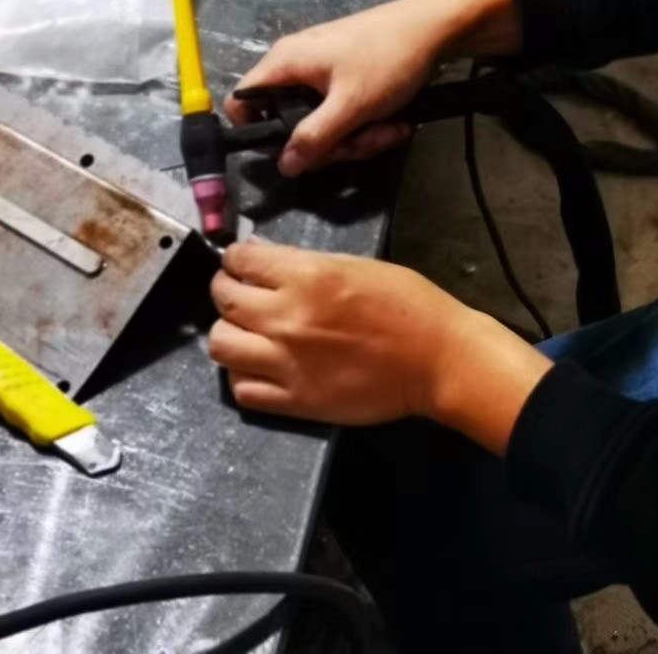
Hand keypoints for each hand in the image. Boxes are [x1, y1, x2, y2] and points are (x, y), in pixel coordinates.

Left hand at [209, 242, 551, 451]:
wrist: (437, 359)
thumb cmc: (407, 303)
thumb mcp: (356, 264)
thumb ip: (304, 262)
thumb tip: (261, 257)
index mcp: (306, 277)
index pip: (240, 261)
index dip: (237, 259)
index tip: (243, 263)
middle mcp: (286, 318)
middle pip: (222, 299)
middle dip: (227, 289)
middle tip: (243, 292)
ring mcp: (285, 363)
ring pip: (221, 344)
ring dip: (230, 331)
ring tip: (249, 331)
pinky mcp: (293, 402)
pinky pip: (242, 388)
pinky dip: (243, 374)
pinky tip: (261, 365)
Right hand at [227, 0, 519, 175]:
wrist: (438, 27)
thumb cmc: (388, 59)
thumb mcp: (351, 106)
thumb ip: (314, 138)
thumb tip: (283, 166)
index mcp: (285, 63)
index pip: (241, 100)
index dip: (255, 130)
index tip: (290, 152)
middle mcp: (297, 64)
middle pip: (289, 121)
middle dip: (330, 142)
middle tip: (360, 142)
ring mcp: (324, 70)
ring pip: (323, 121)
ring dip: (356, 137)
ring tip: (389, 129)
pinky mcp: (348, 76)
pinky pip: (344, 111)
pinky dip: (366, 122)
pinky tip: (395, 123)